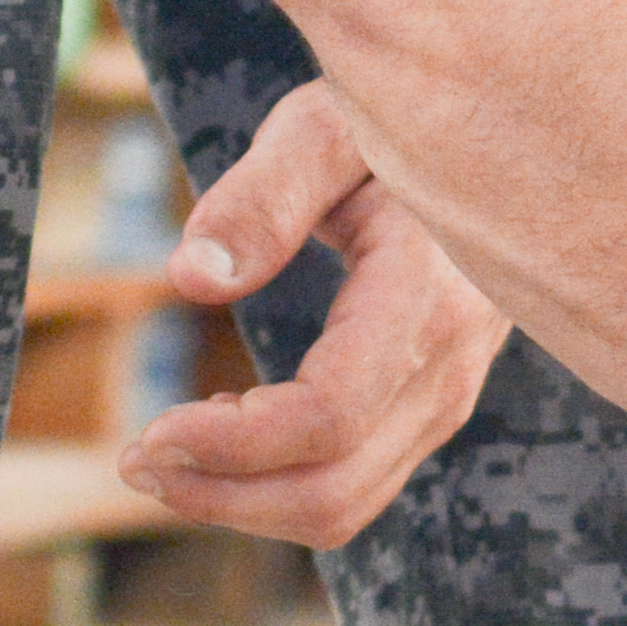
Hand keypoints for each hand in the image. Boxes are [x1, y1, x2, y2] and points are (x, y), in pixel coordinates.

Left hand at [113, 81, 512, 549]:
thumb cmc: (397, 119)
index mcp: (425, 296)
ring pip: (344, 506)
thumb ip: (263, 195)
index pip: (329, 418)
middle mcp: (449, 366)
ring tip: (165, 453)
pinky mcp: (431, 408)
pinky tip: (226, 426)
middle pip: (331, 491)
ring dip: (243, 502)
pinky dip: (279, 483)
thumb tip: (192, 278)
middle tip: (130, 458)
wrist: (495, 141)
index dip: (233, 447)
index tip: (149, 433)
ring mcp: (448, 397)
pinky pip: (356, 484)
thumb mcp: (329, 125)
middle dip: (220, 496)